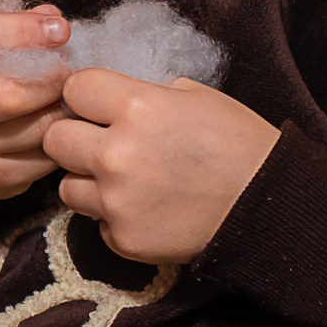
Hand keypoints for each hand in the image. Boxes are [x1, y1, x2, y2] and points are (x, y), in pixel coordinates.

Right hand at [0, 5, 73, 198]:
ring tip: (73, 98)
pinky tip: (66, 126)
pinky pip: (44, 159)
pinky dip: (65, 140)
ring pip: (34, 130)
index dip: (22, 30)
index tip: (60, 28)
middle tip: (73, 72)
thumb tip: (52, 18)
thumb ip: (16, 26)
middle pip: (6, 96)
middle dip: (51, 81)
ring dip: (65, 111)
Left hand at [44, 70, 280, 263]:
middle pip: (55, 138)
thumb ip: (144, 94)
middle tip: (102, 144)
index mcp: (138, 107)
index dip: (87, 95)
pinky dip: (114, 217)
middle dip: (75, 138)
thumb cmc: (238, 143)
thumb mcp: (196, 97)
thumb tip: (107, 95)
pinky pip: (95, 222)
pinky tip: (146, 209)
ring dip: (88, 181)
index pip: (75, 88)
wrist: (271, 207)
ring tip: (125, 181)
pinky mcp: (123, 238)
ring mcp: (117, 200)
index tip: (100, 104)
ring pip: (66, 185)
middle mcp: (118, 153)